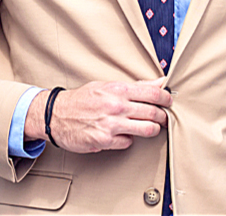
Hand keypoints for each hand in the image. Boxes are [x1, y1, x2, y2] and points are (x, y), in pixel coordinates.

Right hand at [25, 80, 171, 152]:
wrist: (56, 115)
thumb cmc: (82, 99)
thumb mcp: (106, 86)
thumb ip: (135, 86)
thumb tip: (159, 83)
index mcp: (118, 90)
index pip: (152, 93)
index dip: (166, 98)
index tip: (169, 101)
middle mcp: (116, 107)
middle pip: (154, 113)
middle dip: (164, 116)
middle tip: (164, 117)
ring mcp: (111, 125)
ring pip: (147, 130)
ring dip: (153, 130)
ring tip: (151, 127)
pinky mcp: (105, 141)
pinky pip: (129, 143)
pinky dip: (130, 139)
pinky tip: (124, 134)